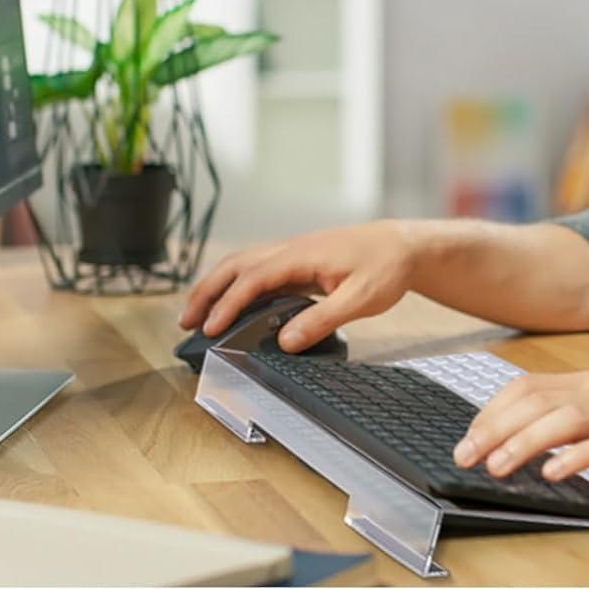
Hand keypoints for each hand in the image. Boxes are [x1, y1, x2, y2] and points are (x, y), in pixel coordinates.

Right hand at [178, 222, 422, 351]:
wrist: (402, 246)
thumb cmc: (385, 269)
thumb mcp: (360, 300)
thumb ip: (322, 321)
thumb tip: (285, 342)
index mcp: (301, 256)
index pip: (252, 280)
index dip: (228, 305)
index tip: (211, 329)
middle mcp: (290, 249)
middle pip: (234, 266)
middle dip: (206, 293)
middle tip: (186, 322)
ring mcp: (291, 252)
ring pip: (241, 264)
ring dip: (216, 286)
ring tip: (198, 314)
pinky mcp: (297, 260)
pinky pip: (257, 269)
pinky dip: (235, 284)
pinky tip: (231, 302)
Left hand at [452, 371, 588, 485]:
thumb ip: (569, 414)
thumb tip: (521, 432)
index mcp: (586, 384)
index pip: (526, 388)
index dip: (491, 413)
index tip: (468, 438)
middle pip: (536, 403)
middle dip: (494, 430)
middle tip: (466, 456)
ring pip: (563, 421)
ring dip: (524, 443)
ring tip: (497, 466)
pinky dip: (574, 459)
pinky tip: (553, 473)